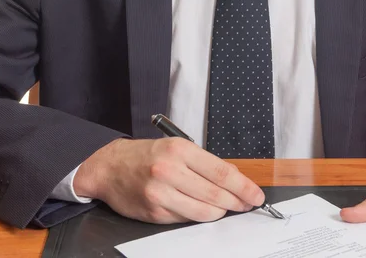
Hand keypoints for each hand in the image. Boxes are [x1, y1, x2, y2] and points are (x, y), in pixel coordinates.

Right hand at [73, 138, 264, 223]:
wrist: (109, 167)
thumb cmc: (146, 155)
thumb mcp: (176, 147)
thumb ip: (205, 163)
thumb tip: (235, 178)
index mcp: (179, 150)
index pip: (221, 172)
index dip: (243, 187)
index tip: (256, 194)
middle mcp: (169, 171)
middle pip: (216, 194)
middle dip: (238, 201)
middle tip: (247, 203)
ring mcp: (160, 193)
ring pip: (204, 211)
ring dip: (220, 211)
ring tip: (226, 207)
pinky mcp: (154, 212)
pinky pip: (187, 218)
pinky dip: (199, 215)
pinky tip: (202, 209)